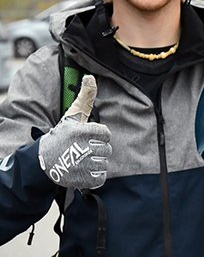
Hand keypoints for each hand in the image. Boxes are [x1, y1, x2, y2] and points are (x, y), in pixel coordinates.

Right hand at [38, 75, 110, 189]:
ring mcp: (82, 166)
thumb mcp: (72, 115)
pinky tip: (82, 170)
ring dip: (95, 162)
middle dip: (96, 149)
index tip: (86, 137)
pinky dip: (94, 175)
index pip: (106, 133)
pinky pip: (101, 177)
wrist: (43, 162)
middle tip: (81, 149)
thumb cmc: (62, 135)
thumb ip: (85, 97)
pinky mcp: (83, 180)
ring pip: (104, 163)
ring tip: (80, 160)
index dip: (97, 135)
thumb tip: (91, 77)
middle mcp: (81, 149)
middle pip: (106, 149)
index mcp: (80, 132)